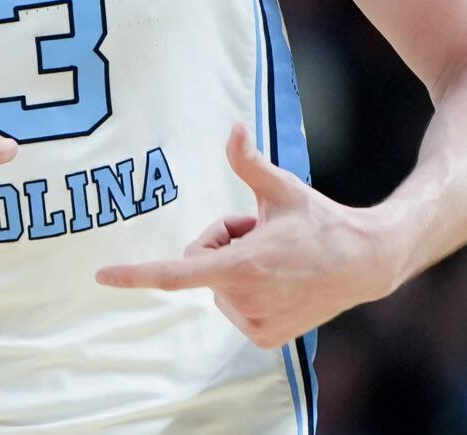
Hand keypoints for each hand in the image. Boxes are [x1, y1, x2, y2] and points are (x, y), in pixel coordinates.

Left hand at [94, 125, 406, 348]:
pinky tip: (281, 280)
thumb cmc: (320, 221)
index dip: (135, 274)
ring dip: (236, 268)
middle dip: (221, 243)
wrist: (364, 263)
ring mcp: (255, 324)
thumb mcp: (282, 188)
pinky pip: (234, 307)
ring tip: (275, 256)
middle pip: (201, 263)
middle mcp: (243, 300)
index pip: (176, 273)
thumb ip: (249, 162)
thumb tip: (233, 128)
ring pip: (217, 287)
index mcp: (240, 266)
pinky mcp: (265, 338)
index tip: (102, 276)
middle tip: (260, 232)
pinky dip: (248, 291)